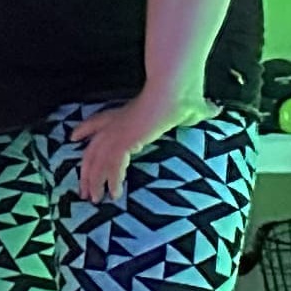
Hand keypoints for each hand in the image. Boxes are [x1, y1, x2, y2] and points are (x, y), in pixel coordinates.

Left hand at [72, 73, 194, 205]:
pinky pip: (112, 166)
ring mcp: (117, 131)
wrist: (176, 90)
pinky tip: (115, 194)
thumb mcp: (190, 107)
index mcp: (124, 112)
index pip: (97, 121)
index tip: (73, 137)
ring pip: (96, 161)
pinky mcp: (124, 140)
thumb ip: (199, 111)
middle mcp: (115, 123)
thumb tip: (216, 110)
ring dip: (95, 182)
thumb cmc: (183, 96)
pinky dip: (113, 181)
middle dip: (86, 171)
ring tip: (95, 199)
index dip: (85, 129)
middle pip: (91, 150)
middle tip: (85, 190)